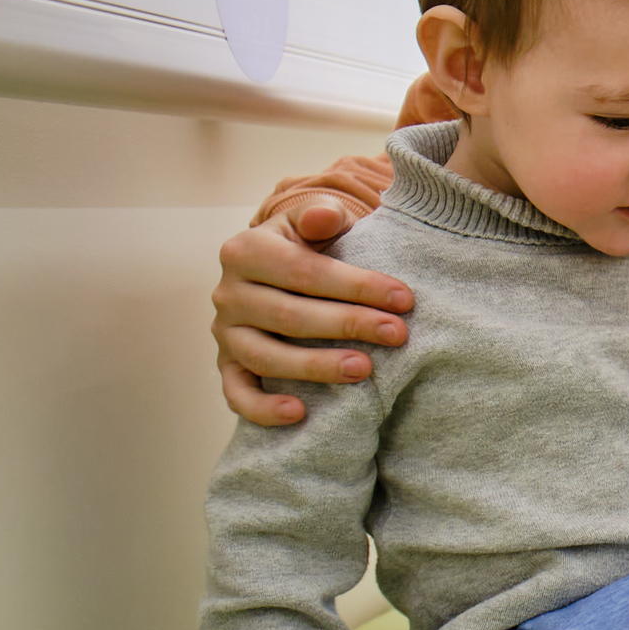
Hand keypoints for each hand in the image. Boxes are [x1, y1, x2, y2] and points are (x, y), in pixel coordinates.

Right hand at [211, 156, 410, 427]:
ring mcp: (225, 334)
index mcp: (246, 250)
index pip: (304, 271)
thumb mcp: (311, 222)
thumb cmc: (306, 246)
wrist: (275, 271)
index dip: (356, 285)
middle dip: (348, 324)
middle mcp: (228, 293)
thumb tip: (327, 215)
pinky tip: (300, 414)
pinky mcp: (227, 367)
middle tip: (397, 334)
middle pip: (290, 315)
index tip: (403, 299)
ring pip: (266, 357)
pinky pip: (237, 394)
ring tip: (364, 370)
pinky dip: (263, 408)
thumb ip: (320, 215)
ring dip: (316, 367)